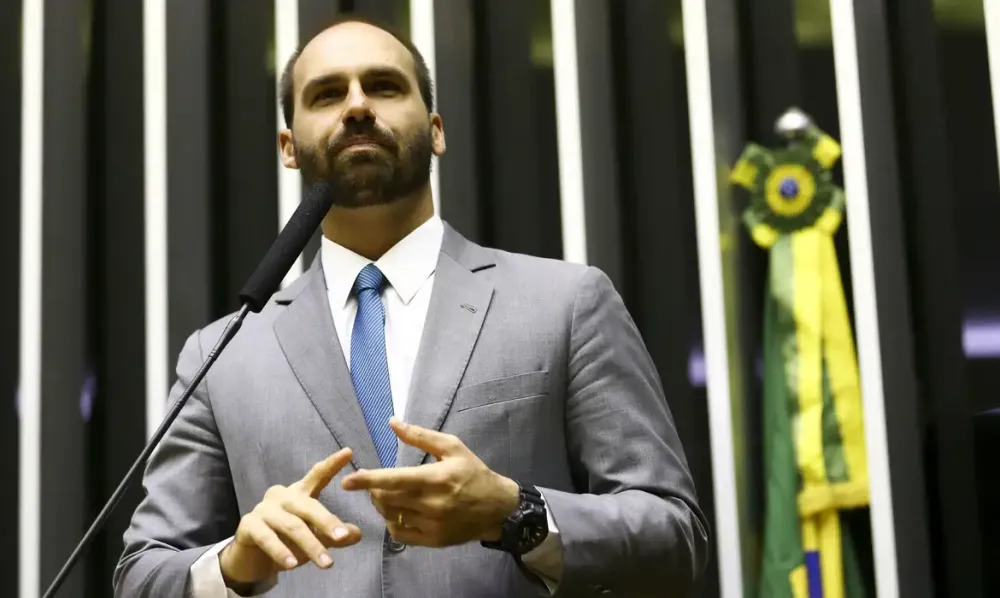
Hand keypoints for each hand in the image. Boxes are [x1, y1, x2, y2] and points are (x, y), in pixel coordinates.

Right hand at [219, 448, 361, 589]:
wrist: (251, 559)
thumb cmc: (286, 542)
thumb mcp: (314, 539)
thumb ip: (333, 535)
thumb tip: (357, 534)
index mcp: (299, 493)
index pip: (317, 475)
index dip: (331, 464)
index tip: (348, 452)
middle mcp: (281, 496)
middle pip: (308, 505)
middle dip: (327, 522)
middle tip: (342, 537)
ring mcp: (263, 509)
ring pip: (292, 525)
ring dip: (310, 545)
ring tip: (326, 563)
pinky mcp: (248, 526)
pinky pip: (267, 538)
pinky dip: (281, 552)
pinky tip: (292, 565)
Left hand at [340, 418, 519, 547]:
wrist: (498, 507)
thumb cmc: (473, 472)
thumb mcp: (452, 447)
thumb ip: (420, 436)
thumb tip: (392, 422)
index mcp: (435, 478)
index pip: (393, 480)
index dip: (367, 480)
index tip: (347, 481)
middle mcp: (431, 504)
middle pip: (386, 499)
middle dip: (374, 490)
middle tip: (374, 483)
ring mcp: (431, 525)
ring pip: (391, 516)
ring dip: (382, 505)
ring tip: (387, 495)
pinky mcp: (433, 540)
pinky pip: (400, 534)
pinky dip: (392, 522)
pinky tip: (398, 512)